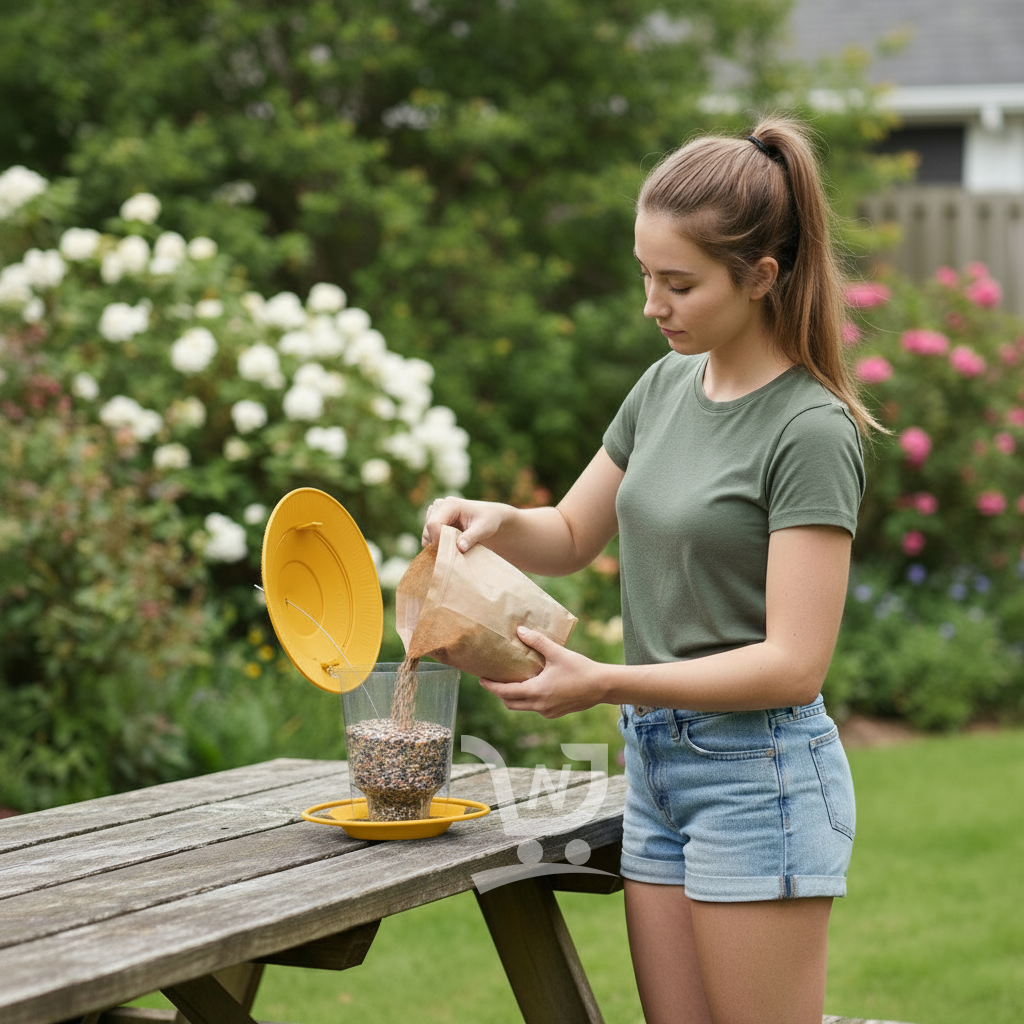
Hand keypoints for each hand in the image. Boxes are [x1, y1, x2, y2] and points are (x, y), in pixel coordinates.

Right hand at [421, 496, 509, 550]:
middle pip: (428, 529)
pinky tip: (450, 548)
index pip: (433, 524)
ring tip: (453, 551)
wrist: (490, 516)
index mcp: (450, 504)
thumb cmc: (489, 520)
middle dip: (437, 544)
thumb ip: (472, 537)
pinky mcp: (434, 520)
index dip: (437, 540)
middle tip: (452, 555)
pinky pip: (428, 536)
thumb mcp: (484, 528)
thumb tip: (459, 548)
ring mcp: (435, 512)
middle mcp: (439, 505)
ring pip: (426, 534)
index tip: (449, 554)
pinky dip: (436, 544)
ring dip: (436, 545)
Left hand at [479, 627, 601, 718]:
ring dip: (514, 697)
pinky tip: (532, 686)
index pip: (505, 692)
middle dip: (499, 694)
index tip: (480, 680)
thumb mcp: (557, 653)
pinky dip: (528, 699)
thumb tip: (520, 630)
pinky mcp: (556, 712)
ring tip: (511, 682)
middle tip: (493, 681)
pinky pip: (535, 708)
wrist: (602, 686)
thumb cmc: (580, 668)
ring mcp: (548, 711)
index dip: (491, 687)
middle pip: (510, 703)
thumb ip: (537, 642)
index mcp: (537, 691)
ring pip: (523, 707)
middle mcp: (539, 705)